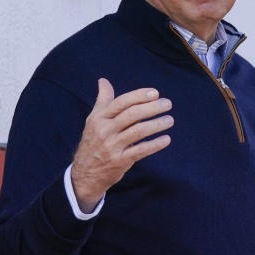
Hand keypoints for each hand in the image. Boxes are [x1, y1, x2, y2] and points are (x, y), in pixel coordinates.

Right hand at [71, 78, 172, 211]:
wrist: (85, 173)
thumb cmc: (94, 142)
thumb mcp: (94, 121)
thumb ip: (103, 101)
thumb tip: (103, 81)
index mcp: (99, 118)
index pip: (121, 102)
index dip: (139, 96)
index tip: (155, 93)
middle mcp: (104, 131)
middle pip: (132, 115)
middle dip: (152, 108)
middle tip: (168, 104)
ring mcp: (112, 146)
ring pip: (138, 131)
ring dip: (157, 124)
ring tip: (170, 120)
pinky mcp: (120, 161)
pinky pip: (141, 150)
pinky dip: (155, 144)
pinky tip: (166, 139)